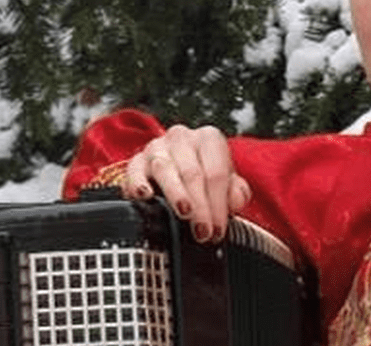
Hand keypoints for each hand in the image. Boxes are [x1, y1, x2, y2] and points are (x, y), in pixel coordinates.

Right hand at [122, 124, 251, 243]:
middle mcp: (181, 138)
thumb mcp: (227, 184)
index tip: (218, 230)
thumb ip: (236, 192)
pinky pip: (133, 171)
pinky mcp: (135, 161)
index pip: (216, 173)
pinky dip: (138, 183)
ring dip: (176, 195)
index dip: (218, 204)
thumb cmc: (206, 180)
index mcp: (208, 139)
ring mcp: (156, 147)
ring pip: (165, 169)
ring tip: (184, 214)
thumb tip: (235, 200)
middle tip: (203, 232)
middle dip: (200, 206)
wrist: (179, 172)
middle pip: (192, 173)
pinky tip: (145, 196)